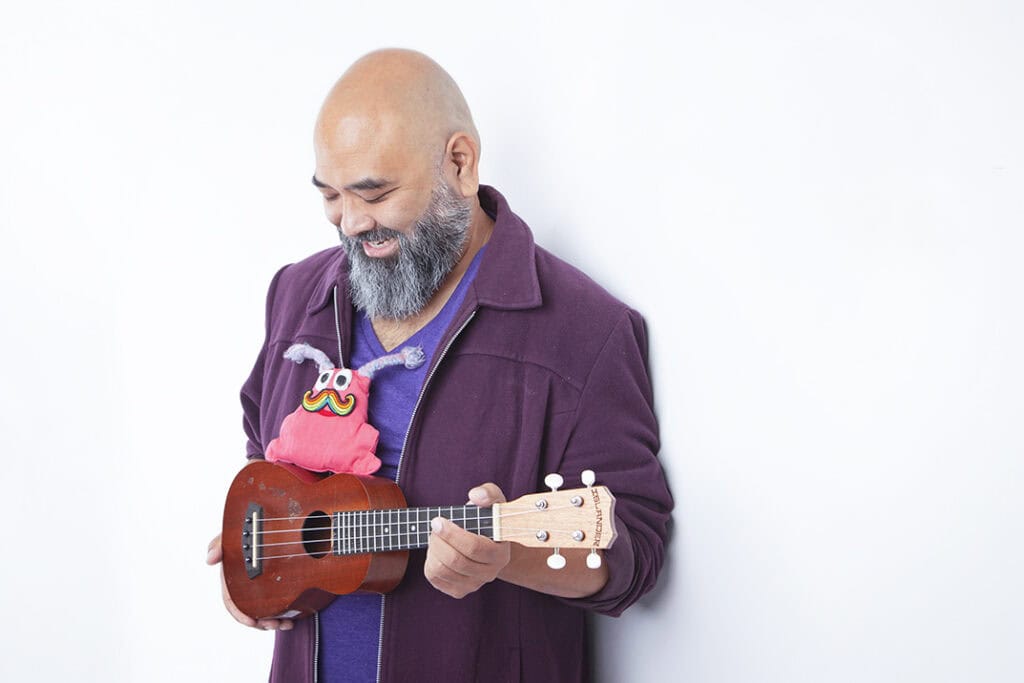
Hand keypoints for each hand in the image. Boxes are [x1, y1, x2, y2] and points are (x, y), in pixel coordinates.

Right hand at [207, 533, 292, 630]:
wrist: (280, 518)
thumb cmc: (252, 524)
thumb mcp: (236, 532)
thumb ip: (221, 542)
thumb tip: (209, 559)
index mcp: (233, 576)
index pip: (231, 601)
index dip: (240, 614)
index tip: (252, 621)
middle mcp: (246, 583)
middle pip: (249, 611)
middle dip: (260, 622)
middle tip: (274, 624)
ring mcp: (262, 585)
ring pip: (263, 612)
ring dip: (272, 622)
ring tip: (286, 624)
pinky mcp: (278, 584)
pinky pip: (278, 606)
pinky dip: (283, 615)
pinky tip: (292, 619)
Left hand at [424, 483, 511, 598]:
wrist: (487, 541)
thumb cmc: (488, 518)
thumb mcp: (493, 500)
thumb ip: (488, 493)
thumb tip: (475, 496)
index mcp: (500, 554)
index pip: (474, 548)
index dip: (452, 534)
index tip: (438, 520)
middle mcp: (490, 573)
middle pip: (456, 561)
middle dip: (439, 540)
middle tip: (434, 525)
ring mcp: (474, 584)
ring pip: (443, 570)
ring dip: (433, 549)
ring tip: (436, 536)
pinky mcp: (458, 590)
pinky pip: (435, 578)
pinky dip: (430, 560)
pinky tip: (437, 549)